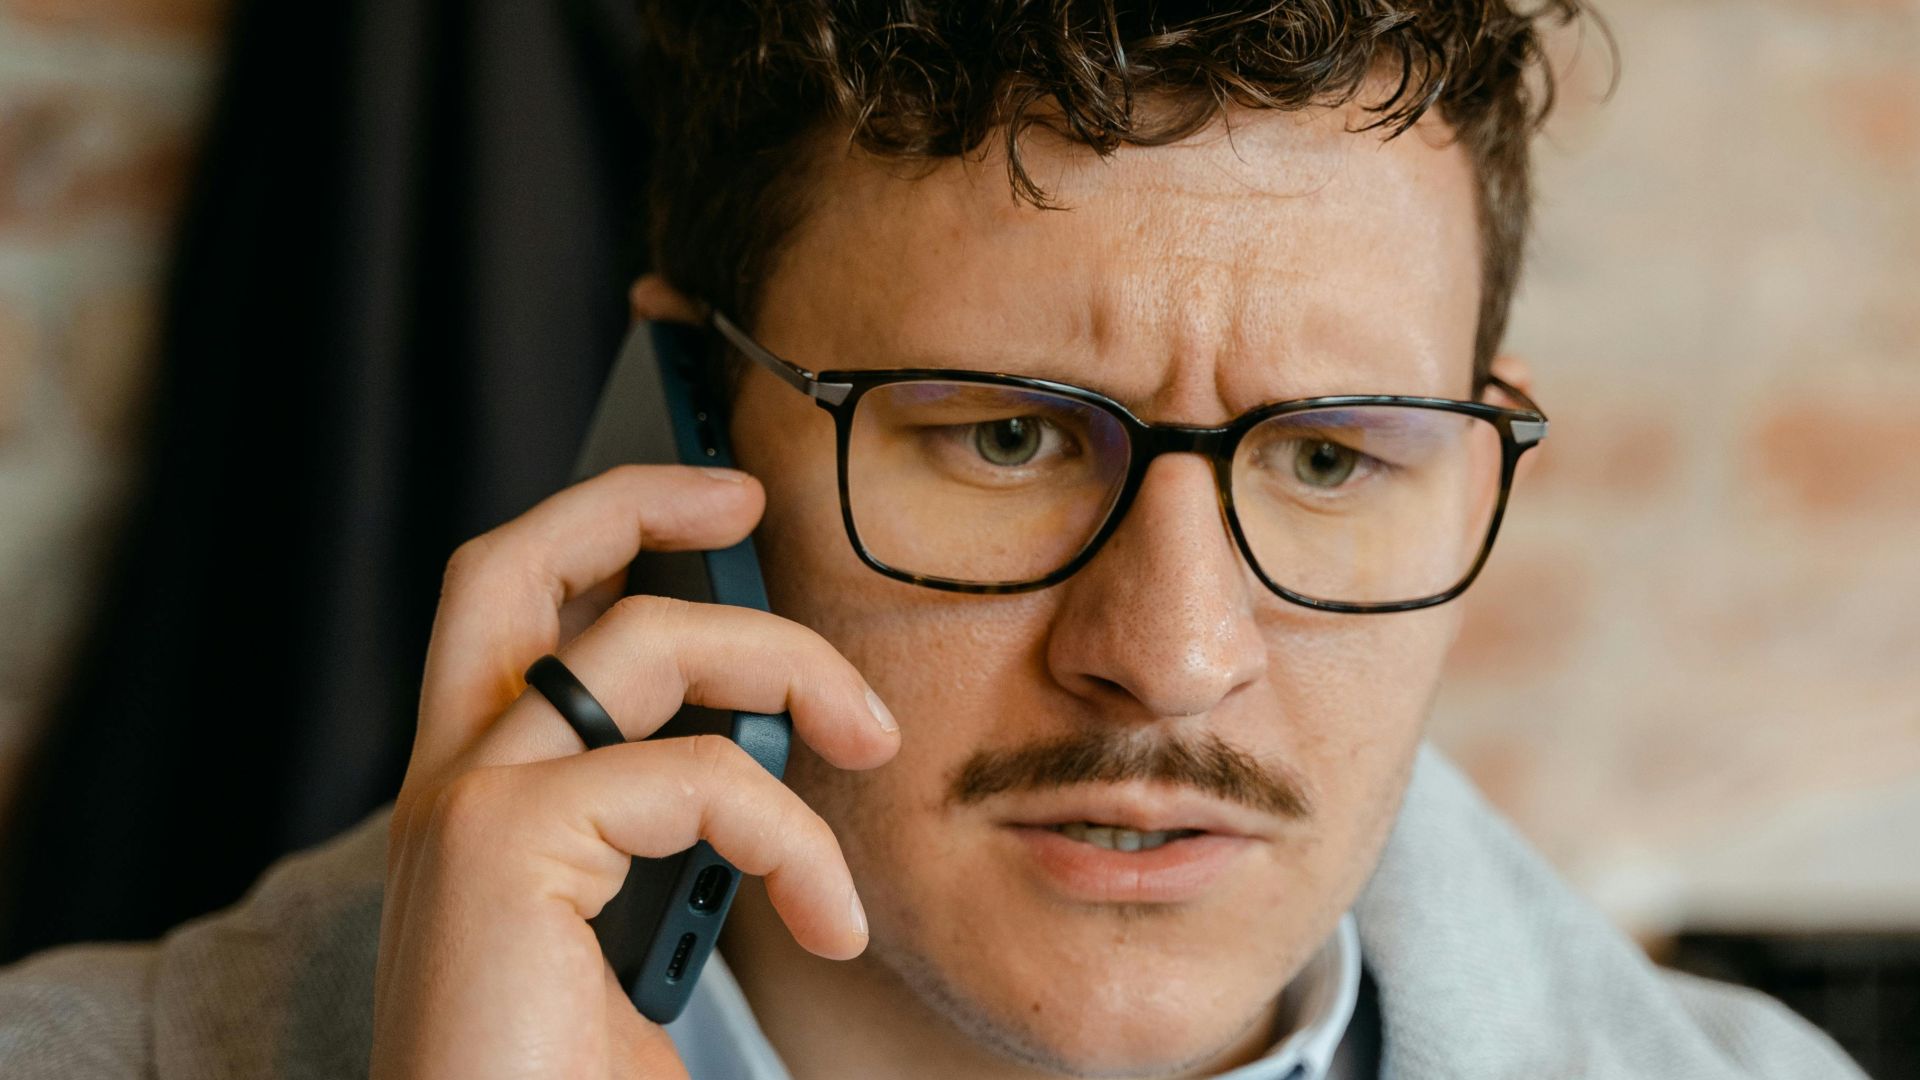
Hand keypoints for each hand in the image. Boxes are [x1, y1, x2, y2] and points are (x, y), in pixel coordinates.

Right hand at [369, 465, 898, 1078]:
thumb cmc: (562, 1079)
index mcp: (481, 796)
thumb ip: (673, 831)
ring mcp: (465, 807)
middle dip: (630, 499)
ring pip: (637, 640)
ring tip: (871, 737)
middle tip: (744, 494)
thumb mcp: (641, 928)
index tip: (716, 515)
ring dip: (783, 663)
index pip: (514, 612)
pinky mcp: (501, 849)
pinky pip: (698, 778)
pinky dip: (794, 839)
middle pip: (509, 566)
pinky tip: (832, 922)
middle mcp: (451, 783)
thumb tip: (766, 760)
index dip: (601, 533)